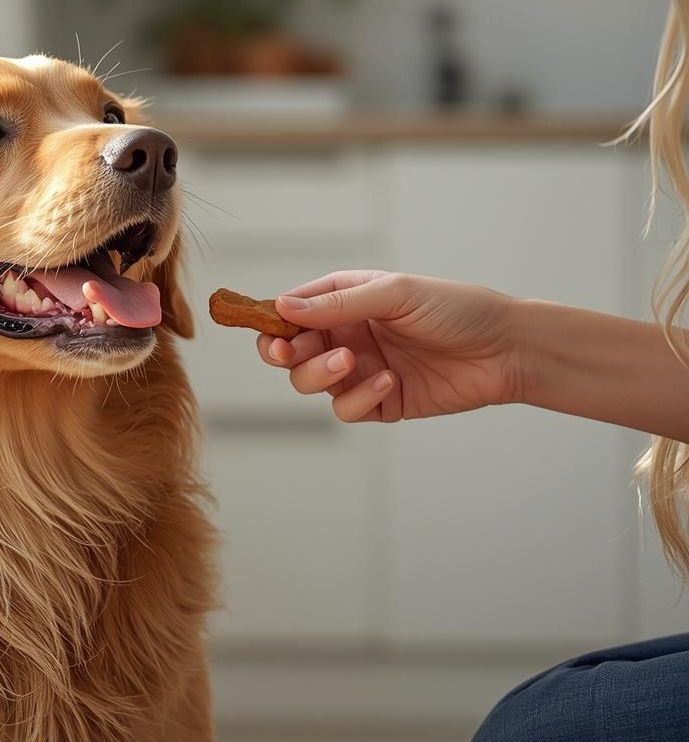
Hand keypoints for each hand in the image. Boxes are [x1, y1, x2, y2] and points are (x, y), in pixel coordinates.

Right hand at [258, 271, 522, 421]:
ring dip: (320, 375)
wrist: (506, 350)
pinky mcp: (379, 402)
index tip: (273, 334)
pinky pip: (346, 408)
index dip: (274, 324)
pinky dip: (359, 397)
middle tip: (293, 355)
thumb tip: (281, 308)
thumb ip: (337, 303)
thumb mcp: (394, 294)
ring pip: (311, 383)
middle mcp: (347, 335)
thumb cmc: (456, 309)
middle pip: (292, 352)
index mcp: (345, 300)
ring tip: (350, 364)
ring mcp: (360, 370)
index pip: (291, 312)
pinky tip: (388, 382)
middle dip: (288, 355)